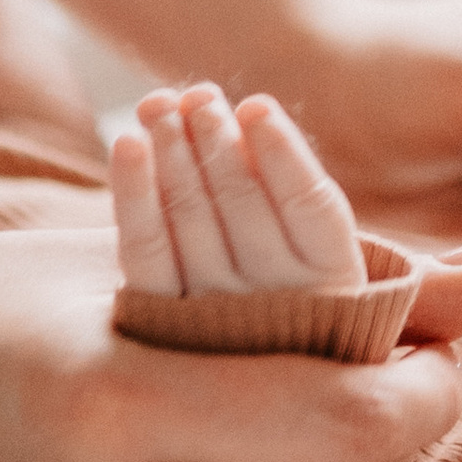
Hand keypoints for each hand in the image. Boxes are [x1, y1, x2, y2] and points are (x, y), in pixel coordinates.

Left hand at [112, 82, 368, 294]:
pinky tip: (129, 142)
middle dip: (216, 139)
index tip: (255, 106)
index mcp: (332, 274)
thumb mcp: (316, 240)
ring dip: (174, 150)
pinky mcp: (161, 315)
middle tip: (199, 97)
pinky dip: (134, 193)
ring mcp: (216, 310)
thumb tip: (245, 111)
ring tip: (162, 106)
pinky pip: (145, 249)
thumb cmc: (295, 277)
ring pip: (191, 215)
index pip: (309, 204)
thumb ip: (286, 182)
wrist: (254, 364)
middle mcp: (277, 296)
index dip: (281, 152)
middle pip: (242, 203)